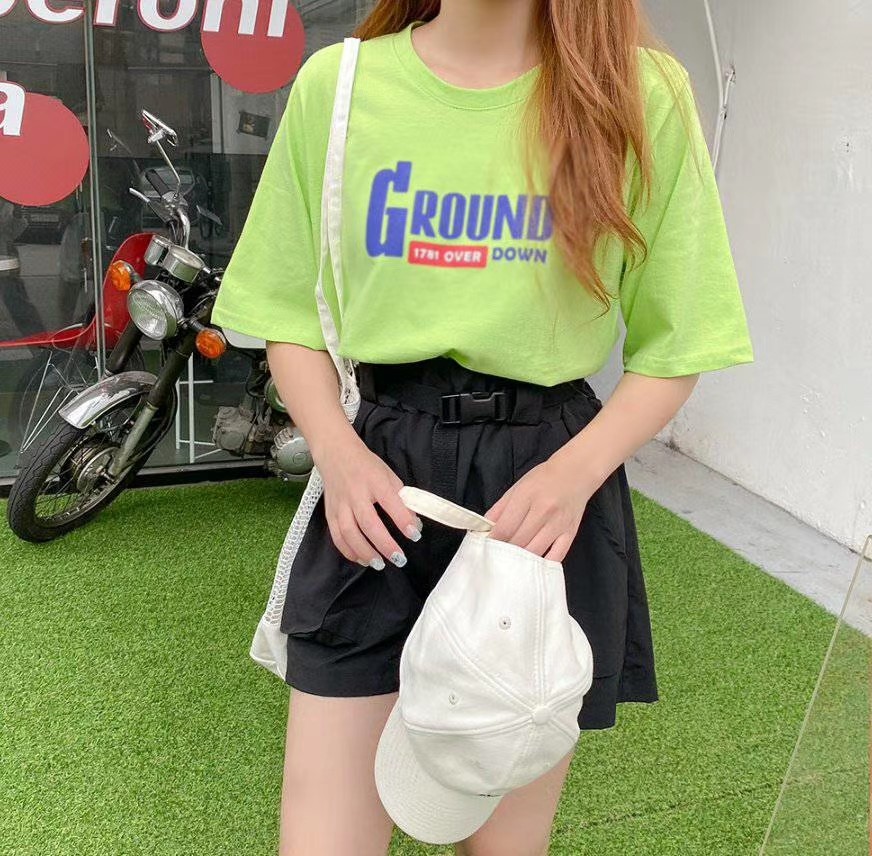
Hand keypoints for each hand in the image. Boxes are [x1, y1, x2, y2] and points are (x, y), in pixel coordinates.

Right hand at [315, 437, 423, 569]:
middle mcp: (355, 494)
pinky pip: (337, 536)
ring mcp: (340, 504)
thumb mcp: (388, 474)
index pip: (390, 502)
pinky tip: (361, 559)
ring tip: (379, 564)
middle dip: (384, 544)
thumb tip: (413, 523)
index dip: (403, 520)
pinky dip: (348, 550)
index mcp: (374, 481)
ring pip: (349, 533)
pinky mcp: (329, 513)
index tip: (414, 534)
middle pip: (368, 523)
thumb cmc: (366, 466)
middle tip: (399, 558)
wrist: (335, 454)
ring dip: (365, 552)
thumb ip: (401, 497)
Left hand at [482, 456, 598, 562]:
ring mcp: (559, 524)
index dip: (493, 541)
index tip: (486, 547)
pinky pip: (556, 556)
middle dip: (504, 552)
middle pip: (518, 541)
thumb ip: (499, 508)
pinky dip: (543, 564)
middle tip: (496, 557)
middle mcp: (544, 510)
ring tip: (511, 562)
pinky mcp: (571, 533)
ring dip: (521, 560)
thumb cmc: (543, 479)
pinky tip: (533, 565)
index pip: (505, 527)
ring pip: (535, 551)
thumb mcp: (517, 487)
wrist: (576, 472)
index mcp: (527, 496)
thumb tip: (484, 529)